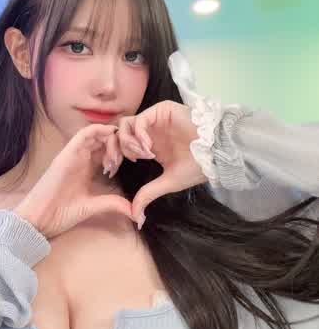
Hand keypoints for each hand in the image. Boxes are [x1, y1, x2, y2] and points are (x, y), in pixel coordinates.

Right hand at [13, 124, 134, 238]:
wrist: (40, 219)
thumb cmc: (61, 213)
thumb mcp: (94, 206)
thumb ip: (113, 203)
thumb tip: (135, 212)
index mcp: (87, 168)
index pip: (107, 150)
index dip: (122, 150)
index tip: (134, 160)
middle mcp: (81, 158)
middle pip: (104, 139)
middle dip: (120, 143)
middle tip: (131, 155)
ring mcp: (73, 154)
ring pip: (96, 134)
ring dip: (112, 138)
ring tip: (119, 155)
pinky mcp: (67, 153)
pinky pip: (83, 134)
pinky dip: (99, 131)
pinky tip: (110, 139)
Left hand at [102, 100, 207, 225]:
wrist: (216, 154)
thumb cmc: (197, 167)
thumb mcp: (167, 182)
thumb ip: (148, 195)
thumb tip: (136, 218)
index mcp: (148, 145)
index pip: (120, 143)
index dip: (112, 156)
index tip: (112, 170)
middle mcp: (149, 130)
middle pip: (118, 131)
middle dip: (113, 149)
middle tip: (117, 164)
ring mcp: (155, 119)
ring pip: (125, 124)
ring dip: (127, 142)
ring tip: (141, 156)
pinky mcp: (161, 110)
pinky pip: (140, 119)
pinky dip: (139, 135)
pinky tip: (148, 149)